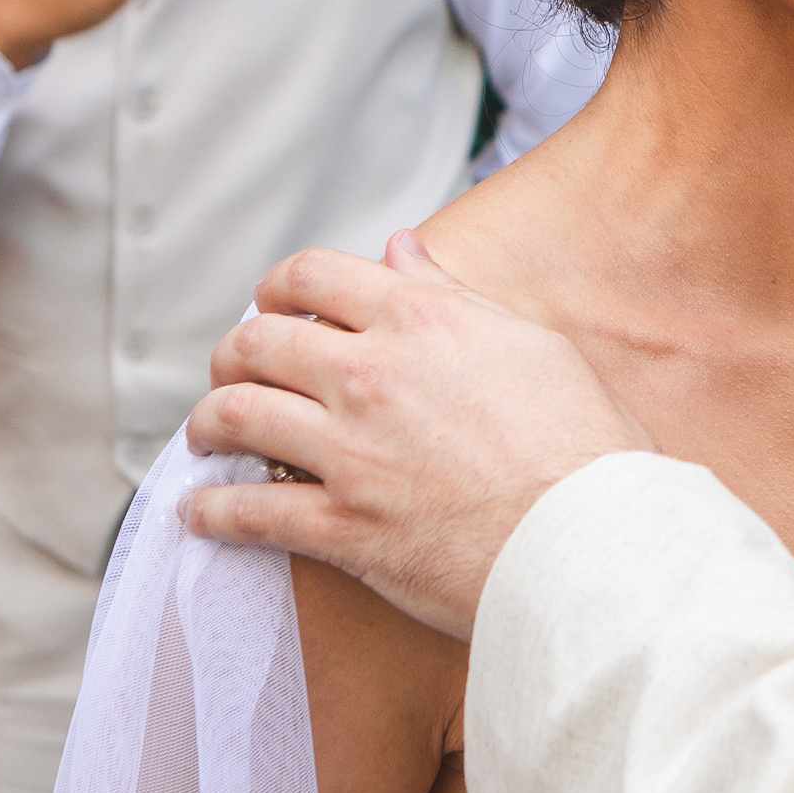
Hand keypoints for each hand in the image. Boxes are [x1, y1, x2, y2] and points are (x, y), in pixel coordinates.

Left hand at [179, 232, 650, 640]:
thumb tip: (401, 251)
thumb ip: (452, 295)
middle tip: (231, 374)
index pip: (311, 275)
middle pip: (257, 342)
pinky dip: (212, 511)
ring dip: (207, 424)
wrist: (592, 541)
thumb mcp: (530, 344)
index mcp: (419, 320)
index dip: (278, 287)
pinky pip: (248, 511)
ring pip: (236, 417)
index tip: (272, 307)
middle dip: (232, 356)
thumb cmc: (582, 445)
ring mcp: (350, 452)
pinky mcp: (342, 526)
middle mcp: (371, 375)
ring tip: (207, 436)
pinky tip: (200, 513)